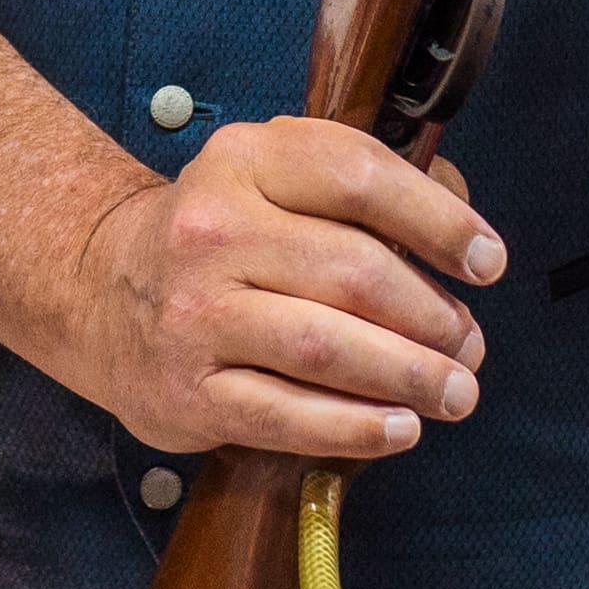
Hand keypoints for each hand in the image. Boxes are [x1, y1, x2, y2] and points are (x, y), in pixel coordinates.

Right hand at [77, 125, 501, 462]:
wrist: (100, 293)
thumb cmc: (222, 239)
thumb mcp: (273, 182)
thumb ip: (362, 196)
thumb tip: (464, 244)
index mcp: (245, 160)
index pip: (358, 177)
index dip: (438, 221)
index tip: (487, 262)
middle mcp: (213, 229)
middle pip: (353, 272)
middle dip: (433, 316)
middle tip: (471, 346)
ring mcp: (195, 313)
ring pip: (326, 347)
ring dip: (409, 375)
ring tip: (456, 391)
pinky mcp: (187, 390)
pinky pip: (288, 416)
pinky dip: (357, 427)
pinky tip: (400, 428)